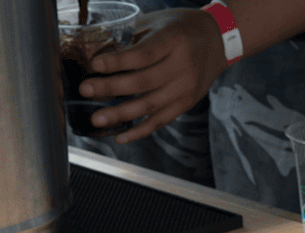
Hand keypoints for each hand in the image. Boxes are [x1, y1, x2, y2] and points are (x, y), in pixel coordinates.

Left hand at [78, 8, 226, 143]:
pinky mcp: (185, 104)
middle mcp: (182, 67)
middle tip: (86, 90)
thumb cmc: (183, 29)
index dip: (117, 62)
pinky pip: (160, 121)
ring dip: (120, 114)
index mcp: (174, 42)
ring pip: (149, 106)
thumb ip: (135, 40)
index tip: (95, 65)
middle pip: (142, 82)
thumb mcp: (160, 23)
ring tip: (97, 118)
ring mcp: (185, 89)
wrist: (218, 41)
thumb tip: (102, 57)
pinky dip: (139, 131)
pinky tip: (120, 136)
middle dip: (110, 88)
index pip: (142, 55)